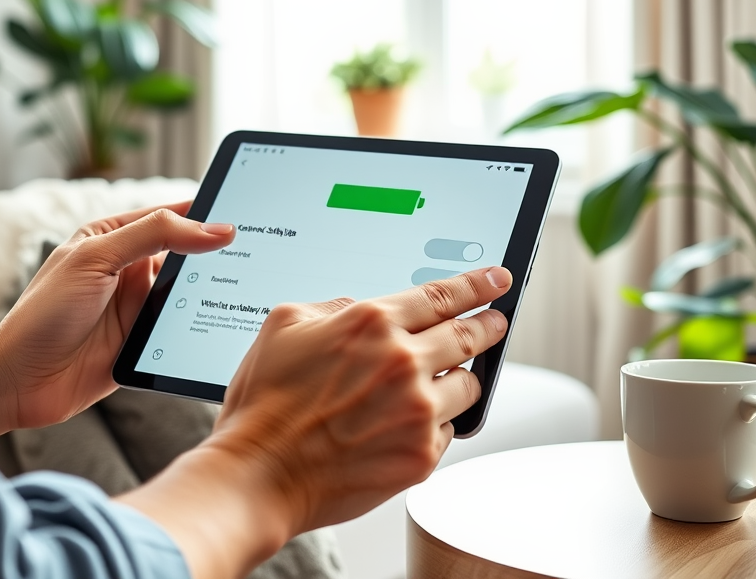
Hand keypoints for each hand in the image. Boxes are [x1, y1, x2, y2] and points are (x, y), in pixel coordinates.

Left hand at [0, 202, 234, 435]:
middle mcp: (127, 269)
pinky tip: (224, 321)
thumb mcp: (97, 258)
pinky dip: (202, 324)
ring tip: (249, 284)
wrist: (20, 384)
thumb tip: (214, 228)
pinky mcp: (145, 342)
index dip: (203, 212)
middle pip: (184, 253)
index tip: (242, 210)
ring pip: (188, 291)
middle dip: (215, 253)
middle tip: (257, 248)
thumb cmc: (43, 314)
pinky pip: (183, 327)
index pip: (167, 215)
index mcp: (111, 237)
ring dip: (211, 290)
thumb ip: (154, 236)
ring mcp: (136, 306)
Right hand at [118, 266, 511, 578]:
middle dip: (489, 325)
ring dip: (461, 378)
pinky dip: (436, 423)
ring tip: (445, 380)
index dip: (478, 284)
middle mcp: (402, 362)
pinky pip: (448, 430)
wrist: (259, 475)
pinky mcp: (420, 456)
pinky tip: (410, 424)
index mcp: (371, 322)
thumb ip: (330, 306)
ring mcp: (417, 411)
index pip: (443, 294)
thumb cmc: (265, 404)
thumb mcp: (284, 325)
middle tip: (497, 321)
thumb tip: (357, 307)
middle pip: (469, 335)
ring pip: (467, 385)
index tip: (497, 280)